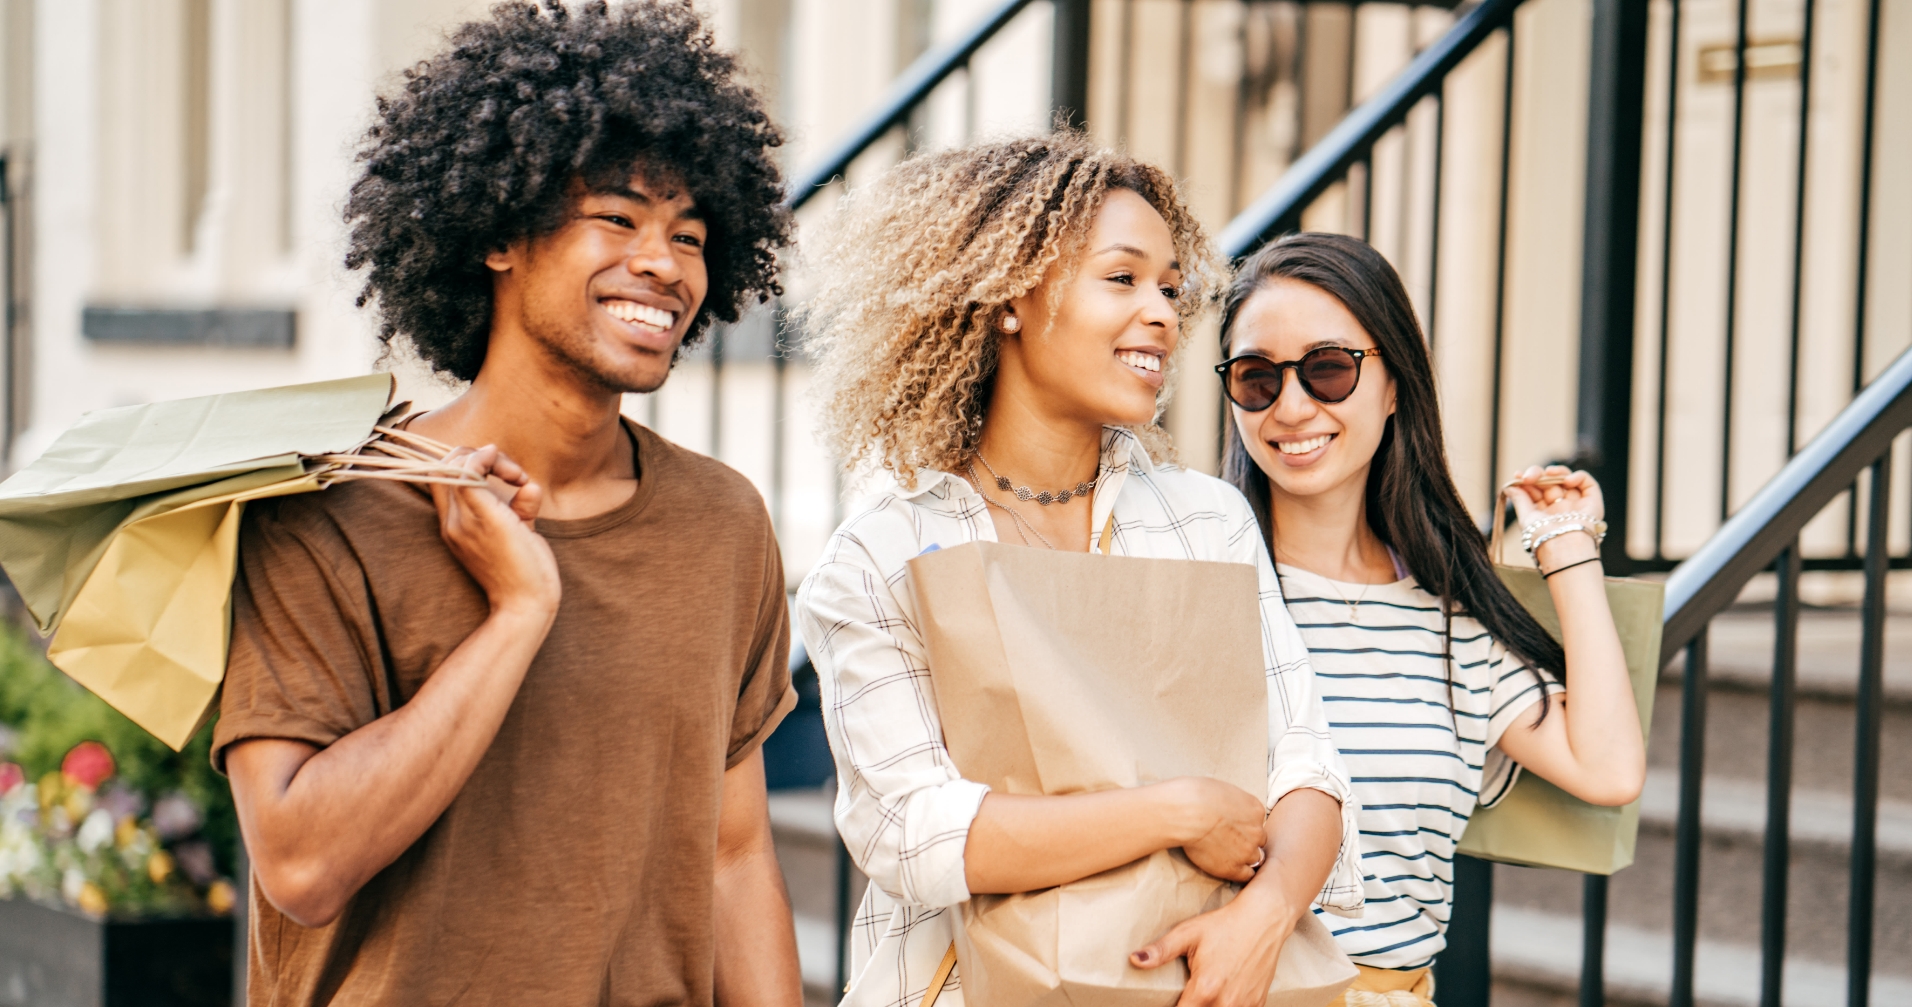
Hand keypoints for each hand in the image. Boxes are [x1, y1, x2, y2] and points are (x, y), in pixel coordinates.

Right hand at [431, 445, 560, 617]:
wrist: (527, 606)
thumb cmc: (527, 575)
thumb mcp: (519, 533)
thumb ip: (520, 508)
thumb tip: (529, 486)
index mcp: (456, 526)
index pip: (442, 479)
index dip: (470, 463)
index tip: (509, 477)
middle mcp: (453, 522)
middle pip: (444, 466)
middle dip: (477, 455)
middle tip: (513, 473)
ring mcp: (463, 520)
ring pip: (455, 464)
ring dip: (489, 457)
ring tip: (517, 476)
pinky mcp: (481, 518)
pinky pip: (468, 472)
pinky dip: (487, 459)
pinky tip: (513, 472)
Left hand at [1131, 887, 1300, 1006]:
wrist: (1264, 919)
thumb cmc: (1224, 924)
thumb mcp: (1188, 933)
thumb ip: (1161, 951)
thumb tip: (1134, 960)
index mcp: (1205, 989)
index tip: (1167, 1004)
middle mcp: (1227, 1002)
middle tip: (1186, 997)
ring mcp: (1245, 1005)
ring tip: (1201, 996)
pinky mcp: (1257, 1003)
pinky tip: (1220, 996)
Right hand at [1156, 777, 1267, 883]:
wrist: (1190, 813)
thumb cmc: (1198, 795)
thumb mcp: (1224, 790)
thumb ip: (1232, 803)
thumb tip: (1226, 808)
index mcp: (1255, 809)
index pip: (1257, 822)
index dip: (1244, 825)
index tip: (1231, 826)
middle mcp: (1257, 831)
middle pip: (1259, 840)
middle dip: (1247, 841)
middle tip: (1228, 840)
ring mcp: (1248, 851)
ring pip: (1255, 859)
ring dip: (1244, 858)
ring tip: (1226, 855)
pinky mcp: (1234, 867)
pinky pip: (1246, 875)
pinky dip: (1240, 873)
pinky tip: (1227, 867)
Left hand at [1507, 465, 1603, 568]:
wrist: (1565, 548)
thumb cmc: (1544, 537)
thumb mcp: (1526, 518)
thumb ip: (1520, 500)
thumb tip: (1509, 486)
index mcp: (1544, 513)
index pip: (1536, 490)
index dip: (1527, 480)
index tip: (1518, 475)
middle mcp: (1560, 507)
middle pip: (1550, 482)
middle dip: (1538, 475)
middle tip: (1529, 477)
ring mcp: (1576, 504)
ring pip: (1567, 479)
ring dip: (1556, 472)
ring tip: (1547, 473)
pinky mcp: (1592, 502)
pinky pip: (1587, 483)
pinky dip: (1578, 476)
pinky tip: (1567, 481)